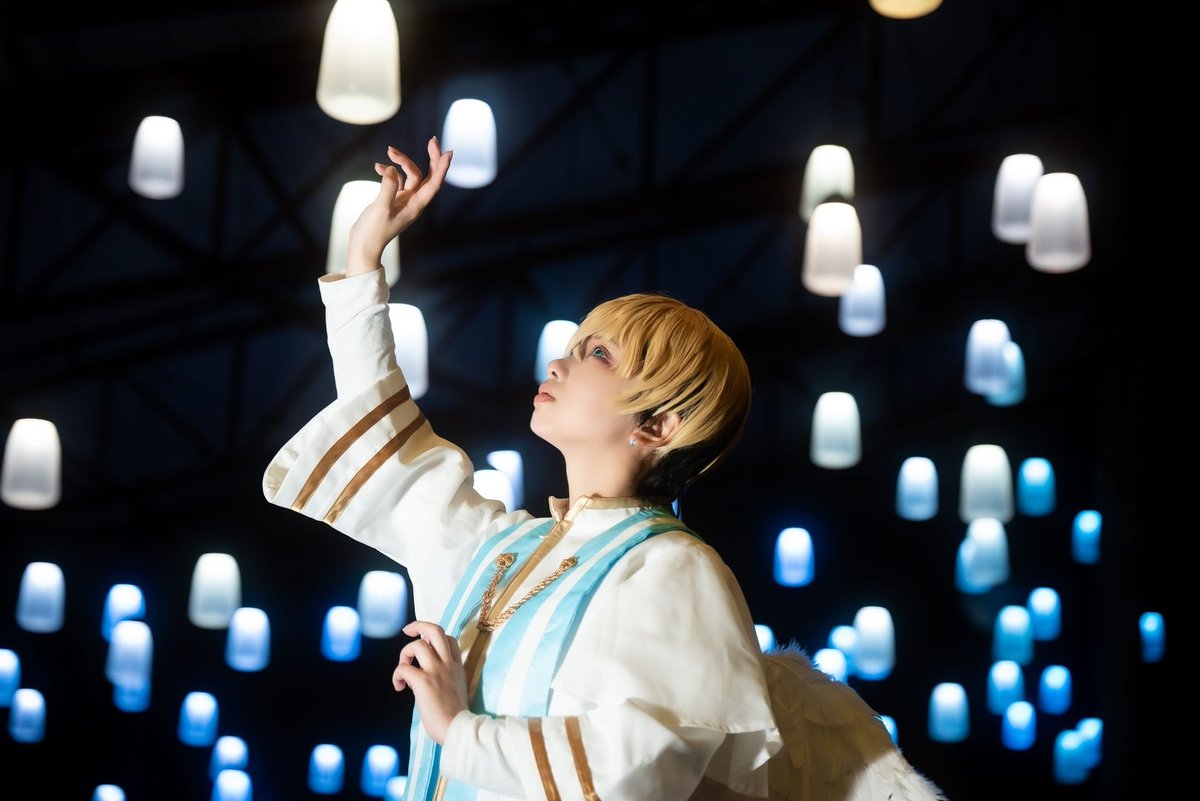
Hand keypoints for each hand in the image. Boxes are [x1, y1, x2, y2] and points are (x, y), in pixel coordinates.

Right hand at [346, 137, 452, 275]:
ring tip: (389, 150)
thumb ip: (388, 186)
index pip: (434, 184)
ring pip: (410, 175)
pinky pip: (395, 180)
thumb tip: (392, 168)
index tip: (448, 152)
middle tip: (433, 140)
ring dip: (401, 162)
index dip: (442, 168)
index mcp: (416, 206)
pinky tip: (378, 166)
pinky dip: (388, 171)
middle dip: (431, 158)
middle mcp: (413, 202)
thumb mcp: (380, 208)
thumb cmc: (373, 232)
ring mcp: (403, 200)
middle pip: (427, 176)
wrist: (363, 246)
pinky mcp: (392, 200)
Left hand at [392, 620, 469, 744]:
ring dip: (404, 654)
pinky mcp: (424, 682)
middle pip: (435, 630)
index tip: (425, 646)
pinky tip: (399, 687)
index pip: (449, 639)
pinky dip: (397, 675)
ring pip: (417, 645)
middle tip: (408, 631)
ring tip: (403, 670)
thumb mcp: (457, 688)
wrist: (458, 729)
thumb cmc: (456, 716)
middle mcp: (447, 664)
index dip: (434, 638)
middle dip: (418, 625)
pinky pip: (403, 668)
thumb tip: (429, 674)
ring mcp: (436, 671)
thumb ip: (447, 676)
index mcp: (457, 666)